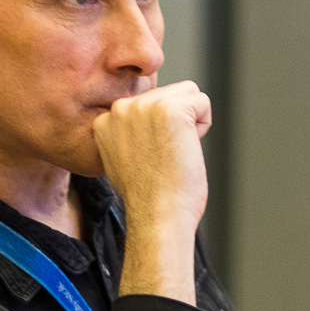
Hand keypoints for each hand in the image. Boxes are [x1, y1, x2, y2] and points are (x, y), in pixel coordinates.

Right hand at [95, 81, 211, 305]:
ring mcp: (144, 106)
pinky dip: (203, 126)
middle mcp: (120, 108)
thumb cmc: (148, 198)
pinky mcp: (170, 109)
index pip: (148, 104)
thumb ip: (129, 135)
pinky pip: (202, 101)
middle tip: (165, 158)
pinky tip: (185, 150)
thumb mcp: (123, 161)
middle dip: (176, 123)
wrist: (156, 217)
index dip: (159, 132)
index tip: (151, 159)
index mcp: (105, 120)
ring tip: (175, 153)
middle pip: (168, 94)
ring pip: (187, 93)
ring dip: (190, 122)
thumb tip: (148, 125)